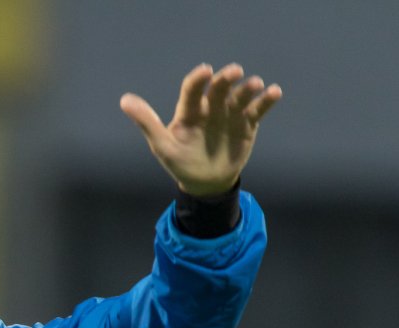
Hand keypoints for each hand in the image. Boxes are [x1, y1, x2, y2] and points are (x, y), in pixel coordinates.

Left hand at [120, 63, 281, 196]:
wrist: (205, 183)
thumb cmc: (180, 162)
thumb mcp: (162, 145)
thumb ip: (146, 122)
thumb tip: (124, 100)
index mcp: (189, 111)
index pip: (192, 90)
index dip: (198, 80)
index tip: (205, 72)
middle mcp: (210, 108)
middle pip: (219, 89)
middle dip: (226, 80)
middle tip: (234, 72)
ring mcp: (230, 115)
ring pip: (240, 97)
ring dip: (248, 89)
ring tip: (256, 84)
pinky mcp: (247, 124)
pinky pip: (257, 109)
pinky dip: (266, 101)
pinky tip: (274, 92)